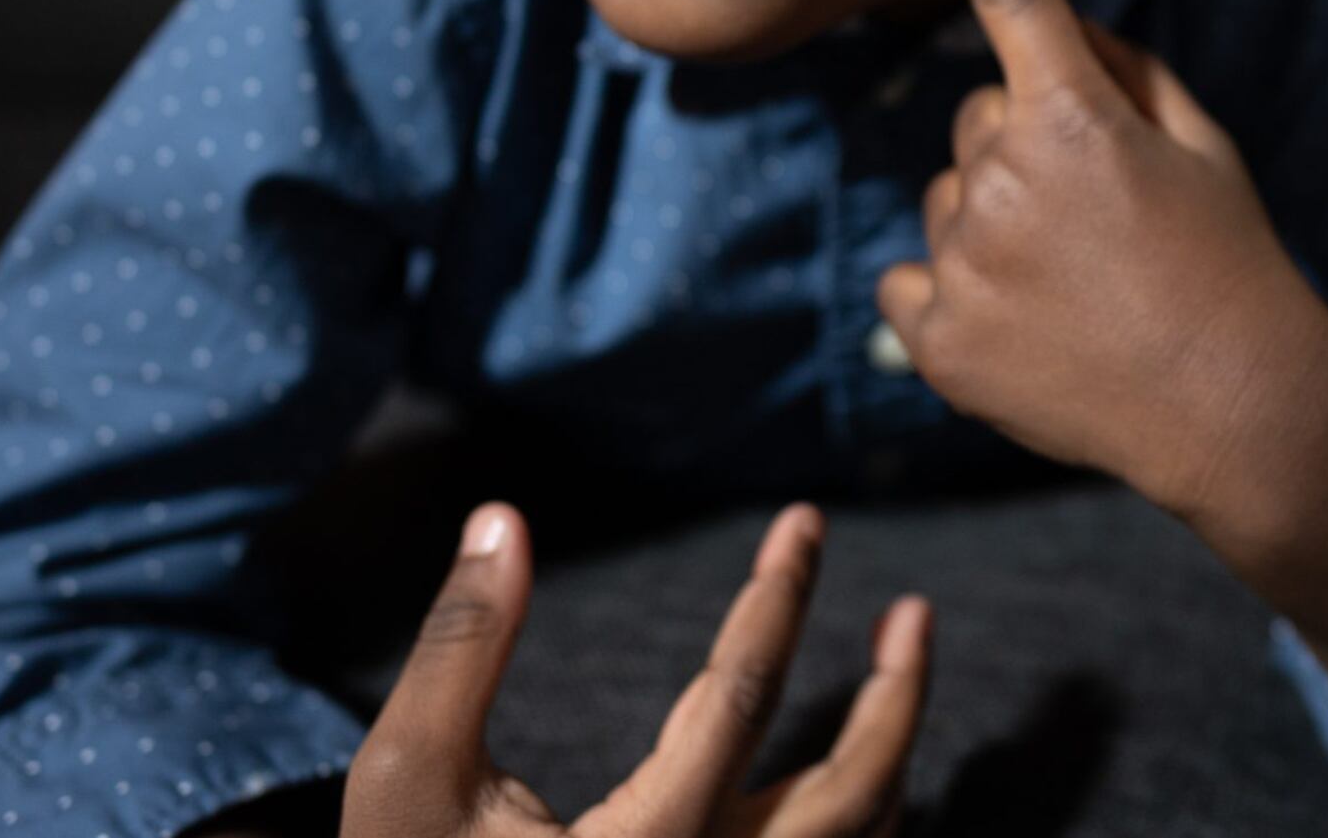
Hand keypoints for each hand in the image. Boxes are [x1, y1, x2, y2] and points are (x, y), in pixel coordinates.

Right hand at [340, 502, 930, 837]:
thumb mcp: (411, 776)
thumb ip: (460, 648)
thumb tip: (500, 519)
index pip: (739, 698)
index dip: (779, 600)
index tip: (805, 523)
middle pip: (852, 792)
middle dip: (897, 695)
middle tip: (915, 613)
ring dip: (892, 756)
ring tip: (901, 678)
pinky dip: (862, 823)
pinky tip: (858, 776)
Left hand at [874, 0, 1327, 517]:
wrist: (1235, 411)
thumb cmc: (1231, 265)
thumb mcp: (1205, 145)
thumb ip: (1125, 69)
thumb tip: (1058, 24)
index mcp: (1072, 116)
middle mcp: (1001, 177)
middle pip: (977, 119)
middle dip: (1023, 147)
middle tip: (1095, 216)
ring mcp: (962, 262)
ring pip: (947, 199)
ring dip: (989, 224)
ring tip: (1071, 285)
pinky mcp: (938, 339)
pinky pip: (905, 280)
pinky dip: (946, 296)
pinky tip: (1018, 324)